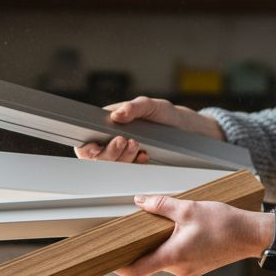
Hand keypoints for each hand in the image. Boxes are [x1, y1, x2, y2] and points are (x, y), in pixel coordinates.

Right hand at [74, 96, 224, 162]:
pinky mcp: (136, 163)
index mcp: (109, 124)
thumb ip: (134, 107)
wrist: (187, 131)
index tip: (97, 147)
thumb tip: (117, 115)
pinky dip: (135, 164)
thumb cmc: (167, 115)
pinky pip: (129, 171)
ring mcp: (125, 153)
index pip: (88, 140)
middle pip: (98, 157)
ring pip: (113, 165)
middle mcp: (114, 139)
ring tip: (137, 145)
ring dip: (123, 158)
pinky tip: (144, 155)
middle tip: (125, 142)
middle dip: (110, 152)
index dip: (88, 148)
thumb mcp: (152, 105)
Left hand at [116, 195, 274, 275]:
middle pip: (148, 262)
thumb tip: (140, 201)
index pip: (136, 270)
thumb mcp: (189, 208)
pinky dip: (170, 247)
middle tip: (130, 231)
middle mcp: (179, 268)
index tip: (107, 259)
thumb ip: (161, 205)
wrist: (252, 235)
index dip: (118, 266)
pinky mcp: (196, 267)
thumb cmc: (225, 224)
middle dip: (138, 247)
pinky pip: (175, 259)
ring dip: (157, 245)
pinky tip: (176, 232)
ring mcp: (188, 270)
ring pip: (162, 259)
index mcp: (174, 256)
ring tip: (158, 226)